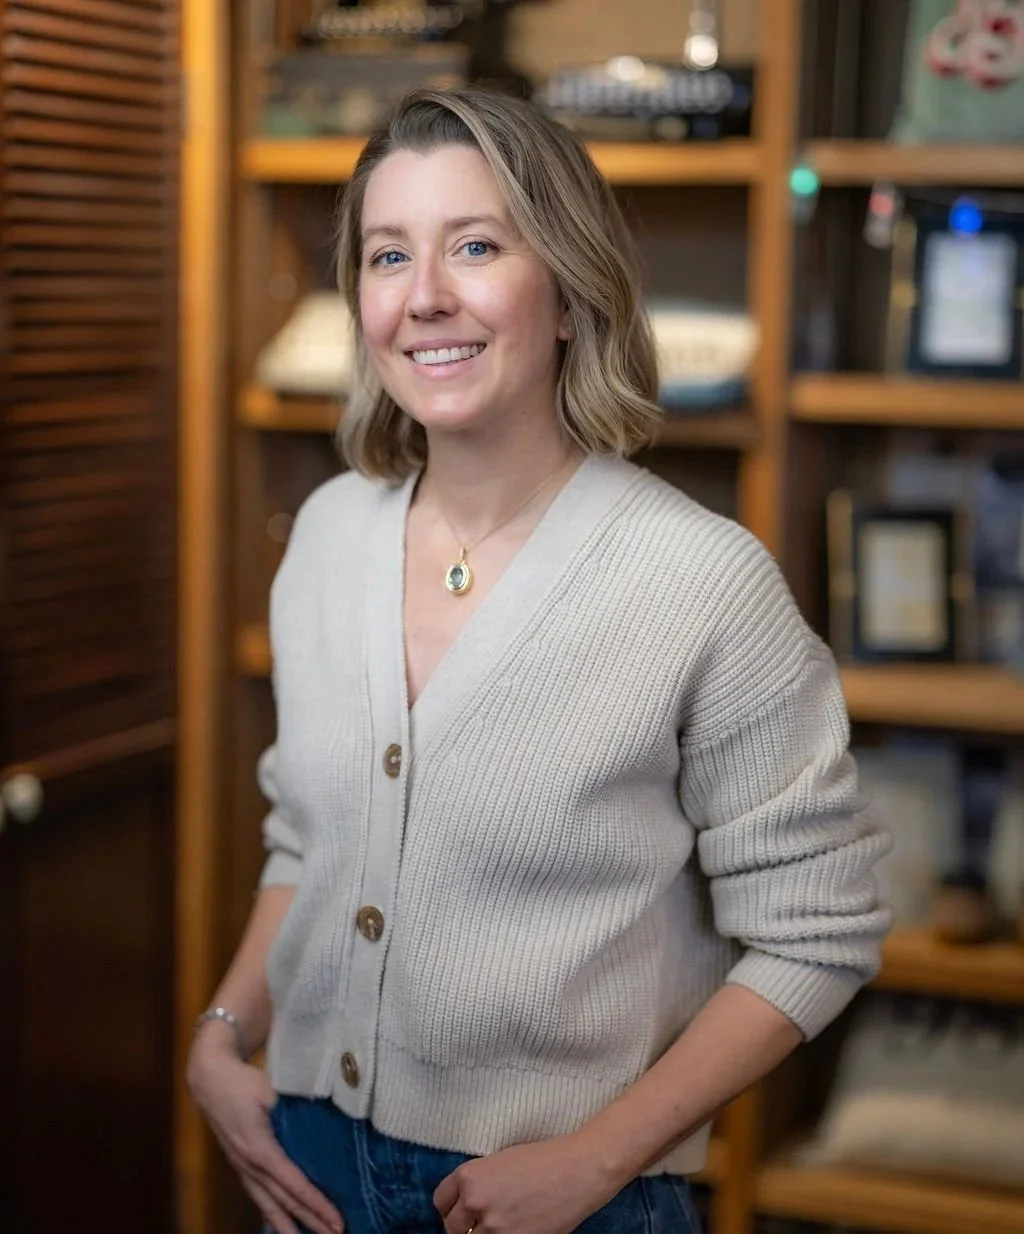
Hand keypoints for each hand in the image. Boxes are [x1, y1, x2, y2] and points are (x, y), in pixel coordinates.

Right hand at [187, 1027, 343, 1233]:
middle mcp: (250, 1165)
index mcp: (260, 1150)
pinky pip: (258, 1195)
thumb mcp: (272, 1091)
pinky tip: (281, 1223)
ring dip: (288, 1226)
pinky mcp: (239, 1164)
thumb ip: (296, 1110)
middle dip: (310, 1222)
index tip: (337, 1221)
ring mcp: (242, 1167)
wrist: (209, 1077)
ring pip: (267, 1205)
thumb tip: (324, 1125)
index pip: (294, 1185)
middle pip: (284, 1202)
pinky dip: (271, 1212)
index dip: (316, 1204)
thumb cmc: (243, 1081)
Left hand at [433, 1134, 616, 1233]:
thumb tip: (466, 1204)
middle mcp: (476, 1202)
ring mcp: (494, 1228)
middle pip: (451, 1228)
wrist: (577, 1171)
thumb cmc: (543, 1159)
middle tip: (476, 1223)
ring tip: (497, 1227)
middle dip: (462, 1225)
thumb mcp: (500, 1161)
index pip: (441, 1201)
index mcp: (470, 1176)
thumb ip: (478, 1182)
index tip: (457, 1211)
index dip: (449, 1207)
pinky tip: (512, 1230)